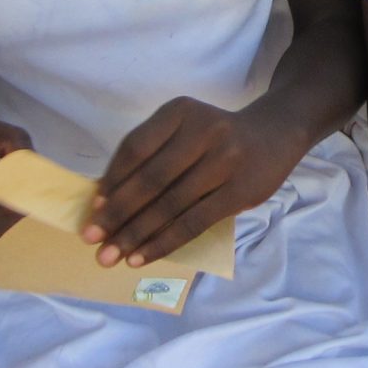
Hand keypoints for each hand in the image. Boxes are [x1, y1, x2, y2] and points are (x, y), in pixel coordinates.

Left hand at [89, 98, 301, 266]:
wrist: (274, 135)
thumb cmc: (215, 137)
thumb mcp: (185, 127)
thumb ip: (153, 153)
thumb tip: (108, 202)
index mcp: (180, 111)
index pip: (136, 148)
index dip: (112, 180)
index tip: (94, 208)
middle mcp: (203, 131)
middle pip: (150, 179)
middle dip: (117, 214)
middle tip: (93, 240)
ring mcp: (225, 161)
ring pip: (170, 205)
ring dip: (136, 235)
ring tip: (112, 255)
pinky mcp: (240, 191)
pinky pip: (194, 222)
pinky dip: (164, 242)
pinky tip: (142, 256)